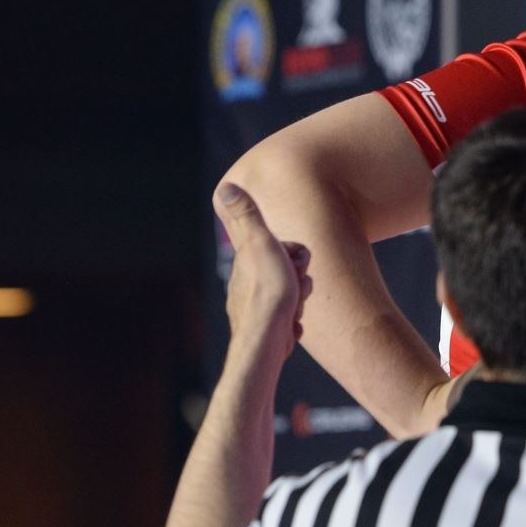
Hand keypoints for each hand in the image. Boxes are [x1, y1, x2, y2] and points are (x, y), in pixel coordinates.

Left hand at [214, 182, 311, 371]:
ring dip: (299, 298)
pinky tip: (292, 325)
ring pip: (290, 294)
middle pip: (285, 270)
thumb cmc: (268, 292)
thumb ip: (247, 215)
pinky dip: (293, 319)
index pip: (280, 247)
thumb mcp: (260, 244)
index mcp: (246, 261)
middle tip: (297, 286)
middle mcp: (245, 283)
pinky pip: (287, 318)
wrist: (267, 340)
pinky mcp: (264, 328)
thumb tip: (226, 186)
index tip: (295, 263)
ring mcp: (254, 307)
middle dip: (299, 277)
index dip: (294, 253)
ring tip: (295, 307)